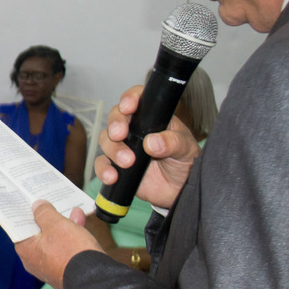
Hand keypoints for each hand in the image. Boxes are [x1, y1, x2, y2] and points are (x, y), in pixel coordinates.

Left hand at [14, 201, 101, 288]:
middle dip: (51, 218)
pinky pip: (67, 250)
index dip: (26, 215)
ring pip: (56, 241)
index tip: (30, 204)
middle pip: (40, 234)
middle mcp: (36, 261)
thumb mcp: (55, 224)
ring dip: (65, 226)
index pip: (21, 228)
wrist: (94, 279)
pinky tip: (81, 224)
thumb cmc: (70, 252)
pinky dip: (73, 238)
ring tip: (75, 212)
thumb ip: (44, 212)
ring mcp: (52, 268)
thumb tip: (37, 206)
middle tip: (54, 205)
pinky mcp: (67, 271)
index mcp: (26, 250)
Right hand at [96, 84, 200, 209]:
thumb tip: (152, 142)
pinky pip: (102, 164)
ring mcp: (124, 147)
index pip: (138, 99)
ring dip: (112, 149)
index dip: (130, 98)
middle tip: (120, 134)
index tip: (128, 107)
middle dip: (115, 123)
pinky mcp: (116, 166)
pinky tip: (112, 176)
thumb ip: (173, 143)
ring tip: (127, 162)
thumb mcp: (186, 149)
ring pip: (106, 139)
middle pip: (116, 117)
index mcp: (152, 118)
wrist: (180, 190)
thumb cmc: (185, 163)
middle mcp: (134, 129)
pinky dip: (103, 169)